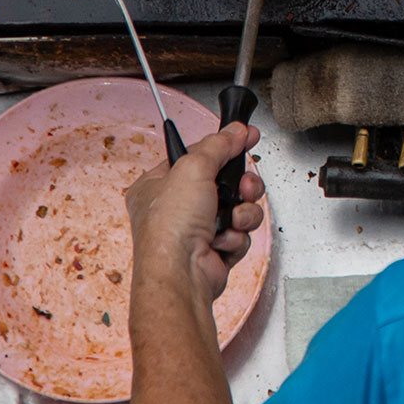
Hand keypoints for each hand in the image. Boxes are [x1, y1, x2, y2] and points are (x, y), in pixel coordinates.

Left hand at [125, 123, 265, 304]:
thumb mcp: (193, 168)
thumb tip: (235, 130)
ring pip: (238, 207)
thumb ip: (218, 145)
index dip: (223, 146)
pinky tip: (224, 239)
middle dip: (241, 185)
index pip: (197, 156)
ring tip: (234, 217)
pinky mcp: (214, 248)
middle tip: (244, 186)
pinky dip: (237, 235)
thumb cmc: (169, 228)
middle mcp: (176, 207)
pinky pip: (239, 231)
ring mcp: (196, 229)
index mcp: (158, 185)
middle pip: (224, 181)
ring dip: (243, 211)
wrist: (181, 273)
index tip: (245, 137)